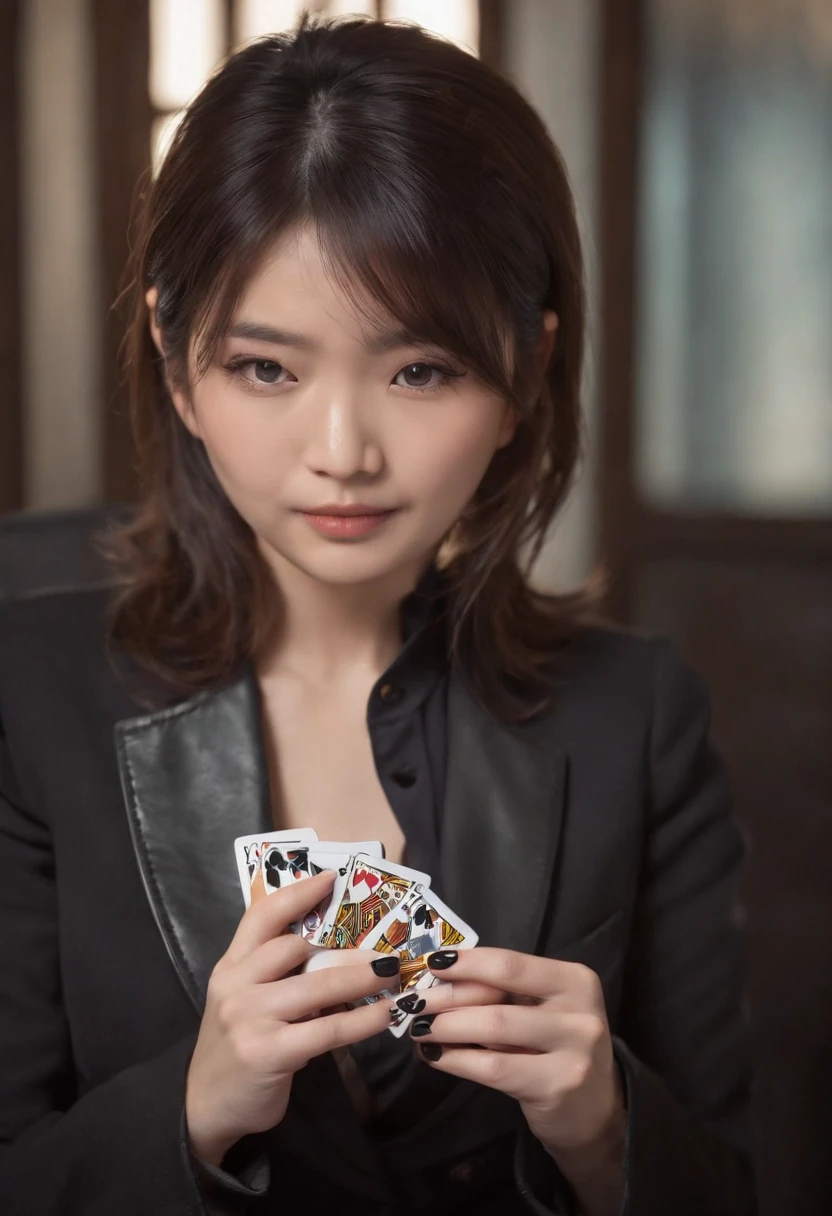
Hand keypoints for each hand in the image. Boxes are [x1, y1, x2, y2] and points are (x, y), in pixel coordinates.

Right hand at [185, 869, 397, 1165]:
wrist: (204, 1107)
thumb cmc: (236, 1047)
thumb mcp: (246, 1001)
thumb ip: (276, 976)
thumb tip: (339, 955)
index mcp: (230, 965)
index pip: (262, 915)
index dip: (297, 893)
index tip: (331, 878)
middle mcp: (236, 984)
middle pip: (295, 948)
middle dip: (345, 947)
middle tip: (384, 949)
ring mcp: (250, 1017)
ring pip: (317, 985)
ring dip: (361, 978)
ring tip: (393, 974)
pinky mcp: (268, 1052)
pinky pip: (327, 1029)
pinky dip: (362, 1020)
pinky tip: (384, 1015)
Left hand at [402, 948, 625, 1164]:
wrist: (594, 1111)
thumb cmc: (557, 1048)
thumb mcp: (542, 1011)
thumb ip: (505, 993)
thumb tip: (440, 979)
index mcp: (575, 980)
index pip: (510, 965)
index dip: (467, 963)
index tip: (431, 964)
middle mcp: (579, 1011)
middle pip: (496, 997)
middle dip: (446, 998)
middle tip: (413, 1003)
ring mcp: (573, 1051)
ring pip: (493, 1029)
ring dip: (446, 1027)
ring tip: (419, 1029)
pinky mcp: (556, 1087)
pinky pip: (493, 1068)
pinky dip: (457, 1059)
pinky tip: (436, 1057)